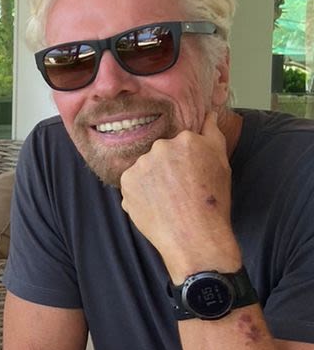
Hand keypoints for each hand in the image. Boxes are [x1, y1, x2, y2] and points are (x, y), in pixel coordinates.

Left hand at [119, 113, 236, 278]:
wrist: (195, 236)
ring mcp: (141, 164)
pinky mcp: (126, 183)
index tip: (191, 177)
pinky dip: (140, 194)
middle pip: (160, 154)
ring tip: (168, 201)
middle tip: (180, 191)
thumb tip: (209, 113)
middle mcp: (160, 147)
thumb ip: (212, 133)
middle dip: (167, 169)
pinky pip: (132, 185)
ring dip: (151, 181)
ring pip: (144, 169)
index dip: (186, 162)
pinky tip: (155, 207)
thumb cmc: (213, 202)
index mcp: (185, 139)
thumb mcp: (221, 162)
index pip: (180, 144)